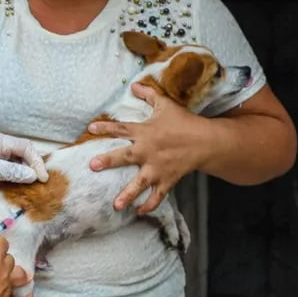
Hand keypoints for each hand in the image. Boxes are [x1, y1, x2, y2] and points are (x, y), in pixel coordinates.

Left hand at [0, 131, 48, 194]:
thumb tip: (33, 176)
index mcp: (0, 140)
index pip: (25, 147)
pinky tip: (18, 184)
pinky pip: (7, 168)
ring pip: (15, 160)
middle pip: (22, 152)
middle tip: (40, 180)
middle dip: (32, 165)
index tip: (42, 178)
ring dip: (24, 171)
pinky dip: (15, 175)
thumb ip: (14, 171)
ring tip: (32, 183)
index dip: (36, 162)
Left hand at [87, 83, 210, 213]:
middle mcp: (148, 151)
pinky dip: (150, 204)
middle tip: (93, 166)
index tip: (90, 129)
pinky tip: (139, 212)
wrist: (207, 141)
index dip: (105, 127)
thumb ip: (148, 95)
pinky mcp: (167, 179)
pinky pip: (158, 195)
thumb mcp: (166, 105)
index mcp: (146, 132)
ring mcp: (158, 168)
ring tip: (116, 205)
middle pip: (125, 157)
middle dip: (108, 161)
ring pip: (140, 183)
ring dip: (127, 194)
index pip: (121, 129)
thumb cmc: (184, 122)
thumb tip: (133, 84)